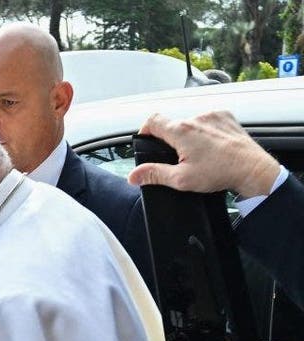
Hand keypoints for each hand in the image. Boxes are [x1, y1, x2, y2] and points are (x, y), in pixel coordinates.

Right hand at [129, 111, 281, 198]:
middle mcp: (196, 118)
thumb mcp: (181, 179)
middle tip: (179, 157)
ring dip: (189, 135)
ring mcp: (212, 115)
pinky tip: (212, 146)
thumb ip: (154, 174)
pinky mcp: (225, 116)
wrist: (253, 169)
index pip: (152, 120)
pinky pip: (207, 119)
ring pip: (190, 122)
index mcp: (181, 131)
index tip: (148, 141)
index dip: (145, 131)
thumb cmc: (220, 173)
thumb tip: (133, 176)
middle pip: (172, 123)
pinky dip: (205, 130)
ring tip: (199, 153)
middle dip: (171, 139)